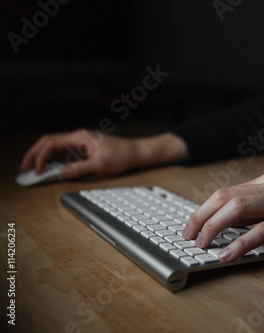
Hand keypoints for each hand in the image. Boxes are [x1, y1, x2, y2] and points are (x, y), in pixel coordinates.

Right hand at [20, 129, 186, 178]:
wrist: (137, 153)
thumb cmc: (123, 155)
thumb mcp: (102, 165)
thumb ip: (81, 169)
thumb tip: (63, 173)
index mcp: (80, 137)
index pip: (52, 142)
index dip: (40, 156)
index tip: (36, 170)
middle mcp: (78, 138)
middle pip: (48, 144)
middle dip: (35, 155)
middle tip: (25, 170)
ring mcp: (80, 145)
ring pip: (55, 149)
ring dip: (43, 159)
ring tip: (33, 172)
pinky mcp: (84, 151)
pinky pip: (64, 155)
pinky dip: (54, 162)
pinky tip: (49, 171)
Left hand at [182, 172, 263, 261]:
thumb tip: (234, 224)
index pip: (226, 192)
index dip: (204, 209)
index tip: (191, 225)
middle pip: (225, 197)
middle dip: (200, 217)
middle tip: (188, 236)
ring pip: (238, 208)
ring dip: (214, 227)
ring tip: (201, 244)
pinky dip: (242, 242)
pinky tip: (228, 253)